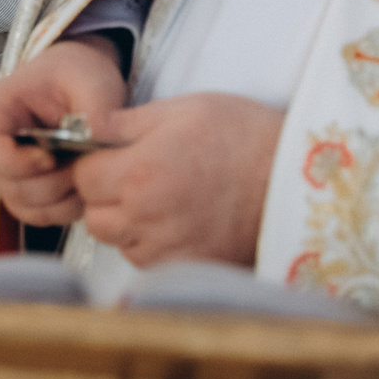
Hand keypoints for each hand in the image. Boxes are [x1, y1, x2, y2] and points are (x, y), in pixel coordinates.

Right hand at [0, 39, 128, 225]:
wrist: (84, 84)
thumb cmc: (76, 73)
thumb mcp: (87, 77)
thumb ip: (94, 106)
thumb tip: (99, 141)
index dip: (17, 163)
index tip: (53, 156)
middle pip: (13, 188)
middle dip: (55, 182)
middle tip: (87, 161)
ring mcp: (14, 179)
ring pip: (32, 210)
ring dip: (67, 198)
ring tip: (91, 169)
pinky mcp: (35, 197)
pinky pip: (48, 218)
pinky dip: (72, 207)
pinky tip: (90, 183)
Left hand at [73, 92, 282, 265]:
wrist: (295, 181)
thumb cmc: (244, 137)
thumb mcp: (184, 110)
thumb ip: (127, 123)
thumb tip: (87, 127)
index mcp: (140, 172)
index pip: (83, 177)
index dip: (94, 162)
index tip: (113, 154)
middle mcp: (146, 217)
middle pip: (94, 214)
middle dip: (105, 195)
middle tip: (135, 174)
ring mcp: (166, 249)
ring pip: (117, 241)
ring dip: (126, 221)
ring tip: (161, 196)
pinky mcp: (185, 268)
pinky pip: (146, 260)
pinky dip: (151, 242)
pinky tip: (177, 219)